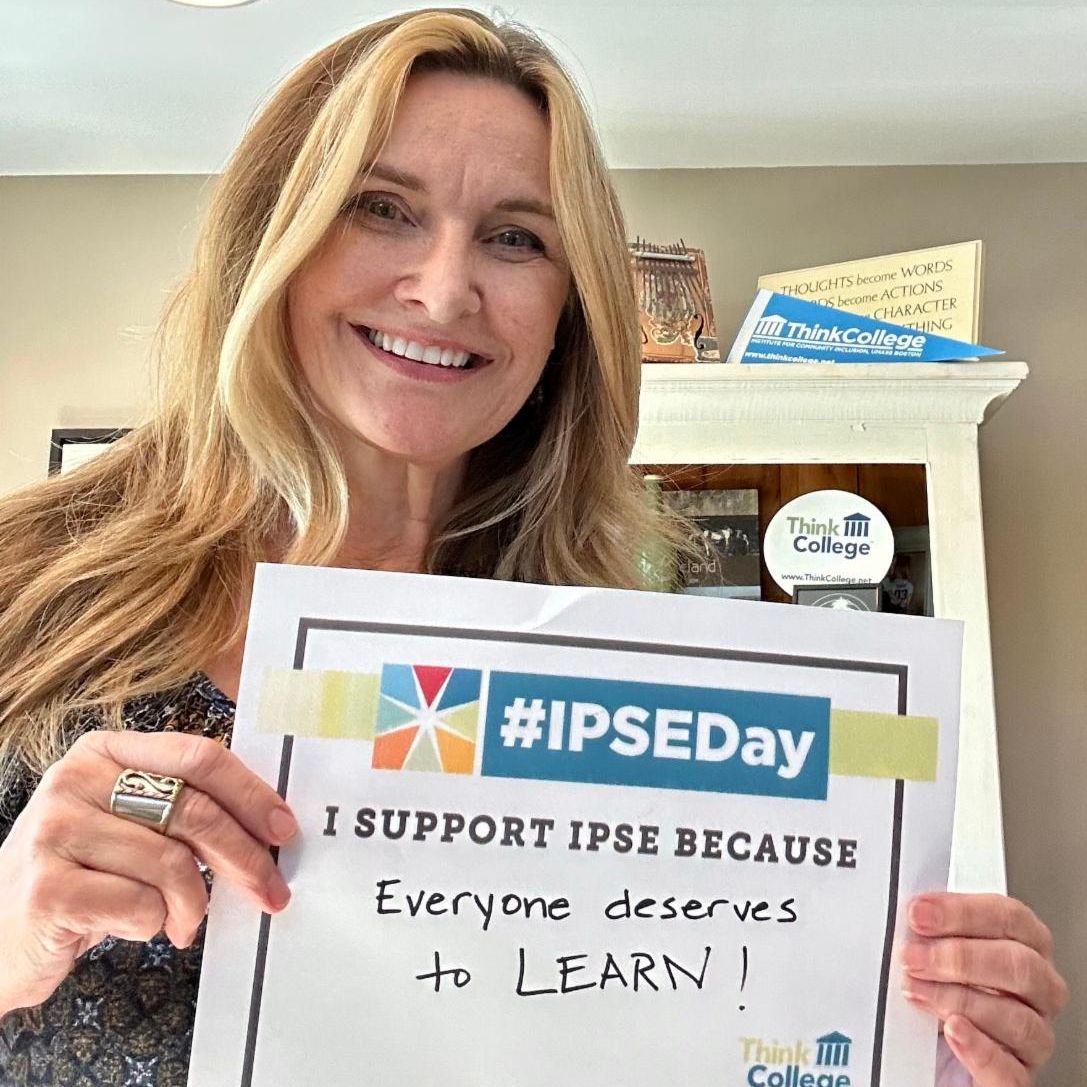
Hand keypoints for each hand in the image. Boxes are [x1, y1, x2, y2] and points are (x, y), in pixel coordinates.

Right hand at [0, 730, 297, 1015]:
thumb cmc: (82, 874)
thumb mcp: (127, 826)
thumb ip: (183, 810)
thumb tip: (269, 826)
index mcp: (104, 751)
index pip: (197, 756)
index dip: (250, 792)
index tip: (283, 828)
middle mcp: (74, 779)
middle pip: (192, 810)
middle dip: (244, 857)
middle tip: (271, 890)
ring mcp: (54, 831)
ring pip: (171, 864)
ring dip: (192, 904)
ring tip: (183, 920)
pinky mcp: (45, 889)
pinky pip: (138, 906)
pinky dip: (153, 925)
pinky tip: (138, 927)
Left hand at [902, 892, 1067, 1085]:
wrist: (929, 1054)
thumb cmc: (937, 990)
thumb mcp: (935, 955)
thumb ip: (931, 933)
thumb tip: (909, 913)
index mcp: (1023, 948)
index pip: (1010, 919)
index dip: (964, 913)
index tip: (920, 914)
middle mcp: (1036, 992)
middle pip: (1020, 966)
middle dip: (960, 957)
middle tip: (914, 957)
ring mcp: (1031, 1038)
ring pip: (1018, 1018)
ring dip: (958, 1000)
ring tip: (916, 991)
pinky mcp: (1014, 1078)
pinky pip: (1010, 1071)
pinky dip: (980, 1049)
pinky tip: (954, 1031)